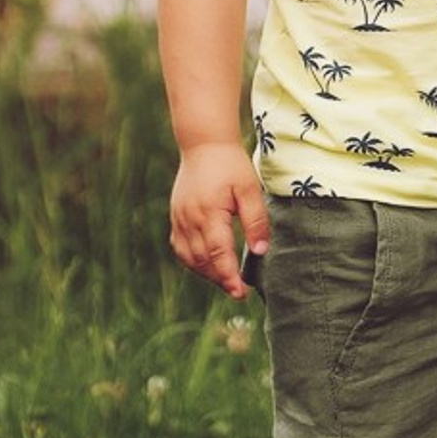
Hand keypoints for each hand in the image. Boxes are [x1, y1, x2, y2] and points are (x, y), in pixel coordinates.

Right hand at [169, 143, 270, 298]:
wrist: (203, 144)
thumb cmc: (230, 165)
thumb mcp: (250, 190)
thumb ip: (256, 221)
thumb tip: (260, 251)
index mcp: (210, 213)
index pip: (218, 254)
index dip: (229, 277)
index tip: (241, 292)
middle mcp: (190, 219)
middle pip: (203, 261)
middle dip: (220, 279)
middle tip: (238, 292)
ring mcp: (179, 218)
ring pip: (189, 258)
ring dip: (206, 273)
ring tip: (225, 280)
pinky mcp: (176, 216)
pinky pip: (180, 247)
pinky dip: (192, 261)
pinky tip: (206, 264)